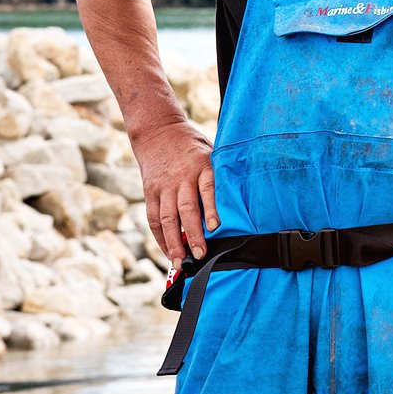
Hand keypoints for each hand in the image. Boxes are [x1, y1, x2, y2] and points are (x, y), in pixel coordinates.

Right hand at [131, 119, 217, 261]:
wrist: (158, 131)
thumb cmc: (192, 146)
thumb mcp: (211, 152)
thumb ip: (220, 174)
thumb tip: (242, 198)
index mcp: (202, 166)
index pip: (208, 188)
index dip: (211, 208)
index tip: (216, 226)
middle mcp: (182, 178)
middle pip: (186, 209)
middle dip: (193, 234)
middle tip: (200, 254)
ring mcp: (164, 186)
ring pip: (167, 218)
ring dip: (174, 242)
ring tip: (181, 261)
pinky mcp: (150, 191)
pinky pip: (154, 217)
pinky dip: (160, 236)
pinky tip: (168, 250)